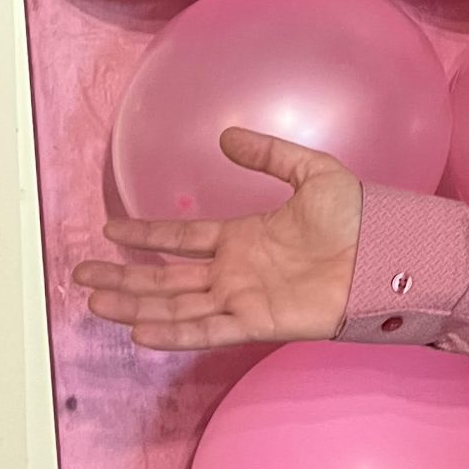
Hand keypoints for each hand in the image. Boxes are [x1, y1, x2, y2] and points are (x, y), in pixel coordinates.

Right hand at [72, 127, 363, 350]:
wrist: (388, 253)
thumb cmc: (359, 216)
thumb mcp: (312, 172)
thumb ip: (269, 155)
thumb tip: (226, 137)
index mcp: (242, 237)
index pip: (181, 237)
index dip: (146, 233)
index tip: (110, 230)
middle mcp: (234, 271)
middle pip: (166, 277)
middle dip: (122, 277)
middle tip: (81, 276)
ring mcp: (242, 298)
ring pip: (175, 305)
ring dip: (135, 305)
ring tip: (94, 302)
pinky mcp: (257, 322)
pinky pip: (207, 329)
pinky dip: (173, 332)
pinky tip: (139, 331)